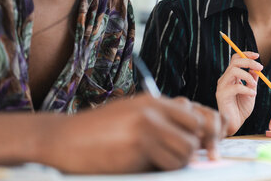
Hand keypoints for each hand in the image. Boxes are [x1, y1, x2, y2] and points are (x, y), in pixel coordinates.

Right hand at [41, 94, 225, 172]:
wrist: (63, 139)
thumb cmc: (98, 132)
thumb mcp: (131, 115)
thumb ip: (160, 119)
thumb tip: (194, 135)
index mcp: (154, 101)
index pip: (198, 113)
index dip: (207, 132)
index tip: (207, 148)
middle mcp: (154, 108)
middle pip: (199, 129)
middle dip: (195, 148)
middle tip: (181, 158)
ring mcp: (147, 124)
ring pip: (188, 149)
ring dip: (179, 162)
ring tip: (158, 163)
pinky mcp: (139, 144)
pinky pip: (171, 162)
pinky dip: (165, 169)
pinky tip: (146, 166)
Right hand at [215, 51, 262, 135]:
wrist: (235, 123)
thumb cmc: (242, 108)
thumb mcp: (251, 91)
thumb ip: (252, 80)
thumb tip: (256, 68)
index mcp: (231, 76)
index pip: (236, 59)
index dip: (246, 54)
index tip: (257, 55)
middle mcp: (225, 79)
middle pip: (234, 62)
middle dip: (249, 62)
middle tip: (260, 67)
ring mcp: (222, 86)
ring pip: (233, 71)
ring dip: (247, 76)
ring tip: (254, 85)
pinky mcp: (222, 95)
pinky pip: (235, 87)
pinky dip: (247, 89)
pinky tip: (252, 94)